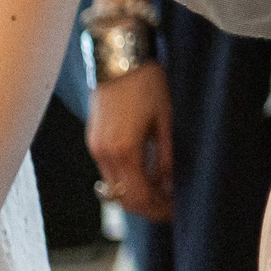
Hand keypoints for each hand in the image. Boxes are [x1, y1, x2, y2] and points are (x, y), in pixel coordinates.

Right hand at [86, 61, 173, 221]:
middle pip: (123, 198)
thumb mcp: (165, 121)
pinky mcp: (94, 140)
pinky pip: (109, 171)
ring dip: (137, 194)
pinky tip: (147, 175)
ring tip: (163, 194)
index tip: (176, 212)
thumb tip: (170, 184)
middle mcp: (103, 153)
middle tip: (171, 209)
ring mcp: (95, 147)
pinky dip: (127, 180)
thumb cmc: (147, 84)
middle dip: (147, 208)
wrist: (119, 58)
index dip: (158, 209)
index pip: (138, 196)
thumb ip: (166, 157)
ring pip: (114, 187)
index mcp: (123, 150)